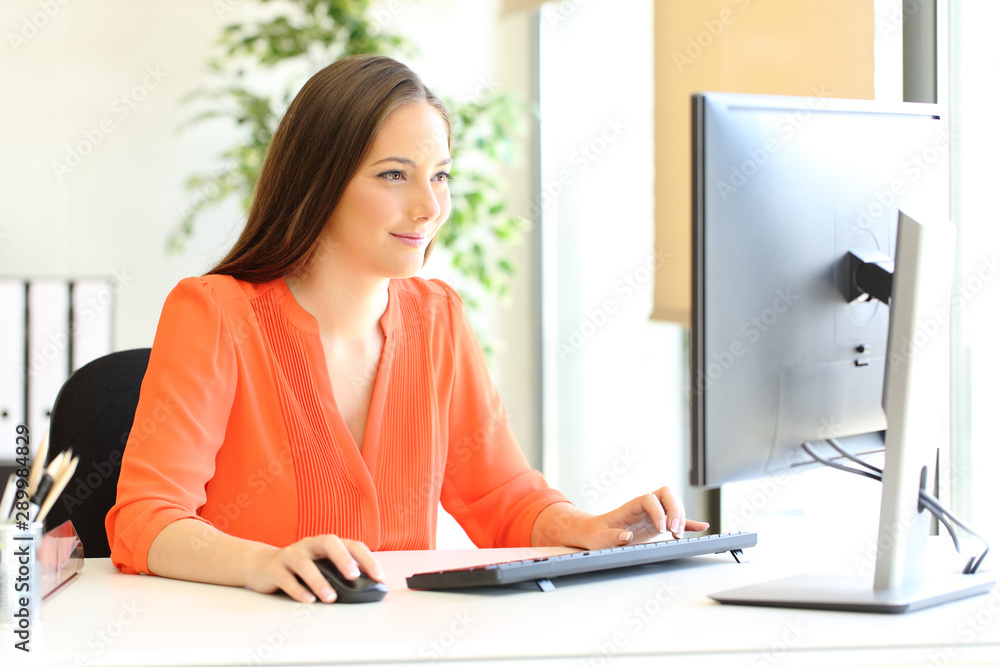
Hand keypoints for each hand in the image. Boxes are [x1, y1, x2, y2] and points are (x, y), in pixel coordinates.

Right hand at [243, 534, 384, 602]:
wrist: (262, 565)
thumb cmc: (300, 567)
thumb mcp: (322, 565)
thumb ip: (340, 572)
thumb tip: (368, 587)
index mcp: (326, 544)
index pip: (352, 545)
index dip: (367, 559)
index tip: (378, 576)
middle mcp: (310, 545)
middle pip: (329, 543)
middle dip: (343, 558)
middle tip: (354, 576)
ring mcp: (291, 555)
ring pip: (305, 563)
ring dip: (319, 581)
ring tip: (330, 597)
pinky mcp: (275, 569)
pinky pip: (286, 578)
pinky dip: (298, 590)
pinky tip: (308, 600)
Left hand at [580, 486, 709, 549]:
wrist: (596, 533)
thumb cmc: (597, 533)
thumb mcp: (600, 537)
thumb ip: (612, 537)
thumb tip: (628, 536)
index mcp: (631, 506)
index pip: (650, 499)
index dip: (659, 511)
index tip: (661, 529)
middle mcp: (645, 506)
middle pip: (666, 495)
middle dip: (675, 510)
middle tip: (674, 531)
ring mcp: (653, 514)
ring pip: (674, 504)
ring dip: (681, 518)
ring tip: (678, 536)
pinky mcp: (658, 524)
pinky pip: (677, 520)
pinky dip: (690, 523)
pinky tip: (701, 526)